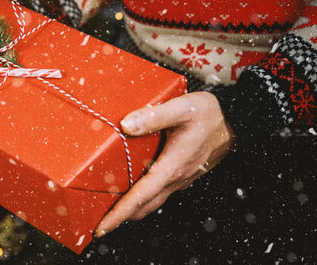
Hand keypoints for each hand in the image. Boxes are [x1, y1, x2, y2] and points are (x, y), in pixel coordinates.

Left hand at [95, 91, 234, 236]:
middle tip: (99, 219)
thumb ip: (153, 116)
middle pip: (144, 206)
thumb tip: (126, 125)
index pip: (140, 197)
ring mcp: (180, 178)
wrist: (236, 121)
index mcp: (172, 166)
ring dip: (132, 208)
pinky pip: (160, 191)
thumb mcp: (182, 108)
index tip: (102, 227)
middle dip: (121, 216)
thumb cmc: (211, 114)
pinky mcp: (183, 173)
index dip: (119, 213)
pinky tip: (135, 186)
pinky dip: (144, 197)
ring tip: (112, 206)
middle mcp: (176, 178)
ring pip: (152, 201)